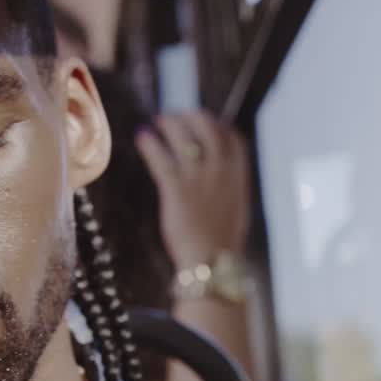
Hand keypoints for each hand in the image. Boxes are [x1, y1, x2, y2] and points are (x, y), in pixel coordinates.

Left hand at [136, 111, 251, 268]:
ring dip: (169, 123)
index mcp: (238, 176)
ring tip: (156, 121)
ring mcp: (200, 179)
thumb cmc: (220, 240)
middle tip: (175, 116)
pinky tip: (142, 137)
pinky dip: (150, 143)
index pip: (232, 136)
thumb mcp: (233, 207)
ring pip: (184, 137)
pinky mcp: (177, 190)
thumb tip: (217, 171)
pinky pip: (161, 158)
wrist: (212, 264)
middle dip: (190, 116)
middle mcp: (221, 172)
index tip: (203, 120)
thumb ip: (227, 184)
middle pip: (207, 127)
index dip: (217, 124)